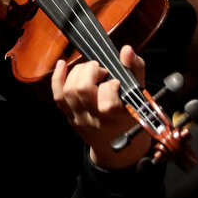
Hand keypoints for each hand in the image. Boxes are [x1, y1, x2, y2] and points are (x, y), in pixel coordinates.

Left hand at [51, 45, 148, 169]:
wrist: (116, 147)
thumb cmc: (130, 117)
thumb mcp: (139, 96)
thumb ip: (136, 70)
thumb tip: (127, 50)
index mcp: (117, 117)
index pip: (109, 95)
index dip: (112, 82)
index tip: (117, 81)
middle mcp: (96, 120)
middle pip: (83, 89)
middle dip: (91, 71)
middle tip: (101, 71)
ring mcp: (80, 119)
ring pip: (69, 91)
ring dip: (78, 72)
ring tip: (90, 71)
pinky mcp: (69, 117)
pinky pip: (58, 97)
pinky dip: (57, 78)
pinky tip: (62, 64)